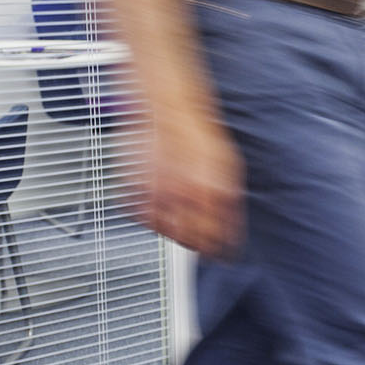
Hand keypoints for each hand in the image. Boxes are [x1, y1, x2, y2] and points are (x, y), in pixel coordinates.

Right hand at [143, 106, 243, 258]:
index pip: (212, 237)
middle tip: (200, 247)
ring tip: (179, 229)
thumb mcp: (228, 167)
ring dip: (172, 234)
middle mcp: (179, 193)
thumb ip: (229, 199)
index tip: (220, 256)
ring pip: (161, 231)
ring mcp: (153, 190)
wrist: (169, 108)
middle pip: (186, 239)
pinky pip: (137, 215)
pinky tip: (158, 212)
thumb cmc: (200, 135)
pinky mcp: (131, 185)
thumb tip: (232, 228)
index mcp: (207, 191)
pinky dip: (147, 218)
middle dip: (196, 246)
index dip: (217, 251)